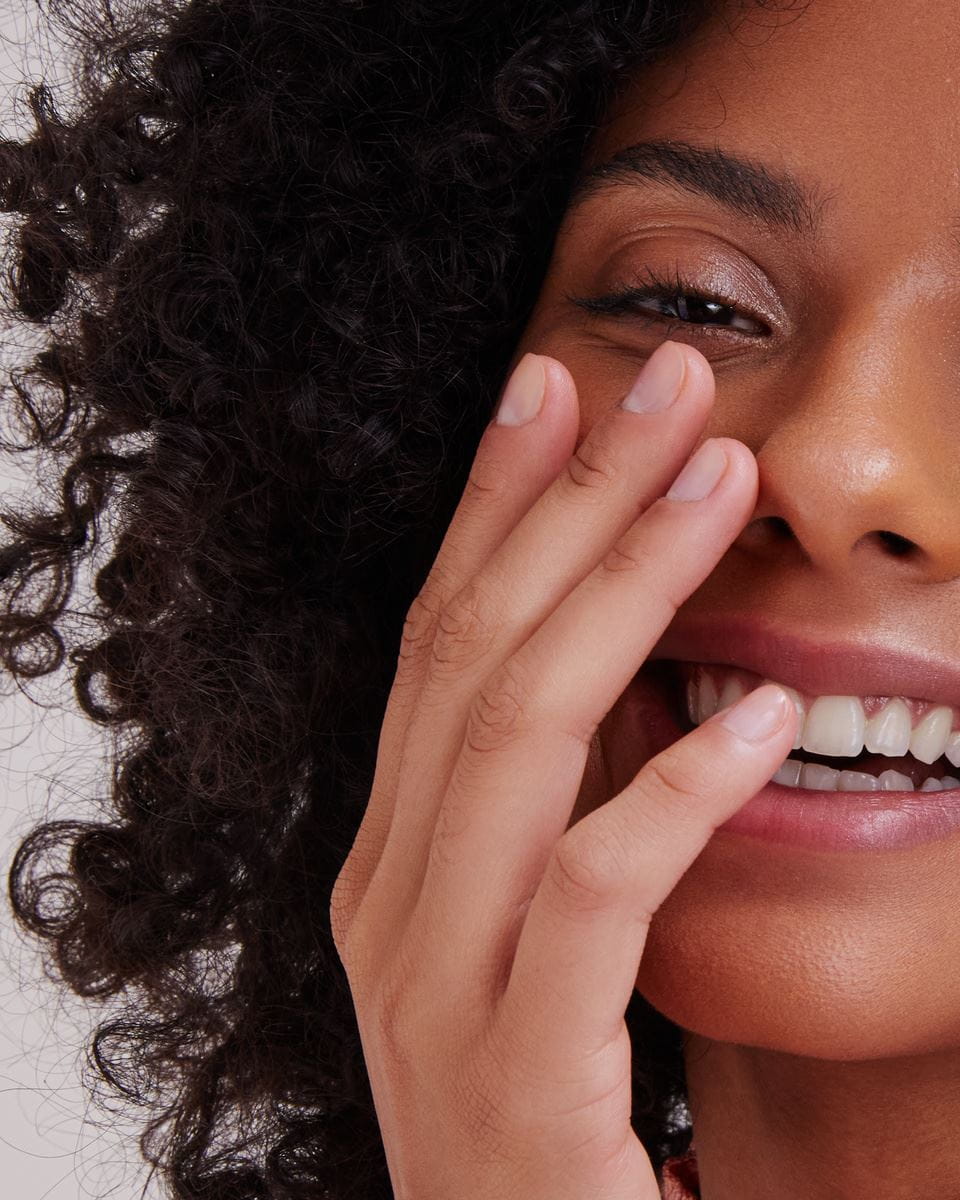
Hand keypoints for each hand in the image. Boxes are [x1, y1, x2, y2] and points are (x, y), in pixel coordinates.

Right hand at [329, 341, 795, 1199]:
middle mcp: (386, 901)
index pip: (438, 640)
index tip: (555, 386)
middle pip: (474, 653)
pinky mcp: (513, 1077)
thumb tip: (628, 670)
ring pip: (518, 738)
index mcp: (393, 859)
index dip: (494, 504)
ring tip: (720, 481)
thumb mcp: (530, 934)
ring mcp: (431, 989)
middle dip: (568, 501)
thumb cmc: (551, 1111)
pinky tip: (766, 715)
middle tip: (666, 383)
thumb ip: (548, 813)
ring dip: (624, 591)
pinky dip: (675, 794)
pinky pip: (591, 899)